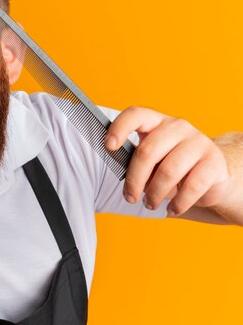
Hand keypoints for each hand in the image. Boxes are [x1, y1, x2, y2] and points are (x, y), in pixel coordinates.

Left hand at [105, 107, 230, 216]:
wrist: (211, 176)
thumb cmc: (170, 166)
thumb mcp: (151, 161)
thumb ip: (135, 161)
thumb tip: (120, 174)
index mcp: (156, 122)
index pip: (136, 115)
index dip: (120, 128)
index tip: (109, 146)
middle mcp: (178, 127)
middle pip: (147, 151)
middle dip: (134, 179)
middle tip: (130, 197)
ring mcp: (198, 142)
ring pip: (168, 171)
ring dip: (155, 193)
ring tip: (150, 204)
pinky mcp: (214, 162)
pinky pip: (192, 186)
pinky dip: (178, 203)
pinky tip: (172, 209)